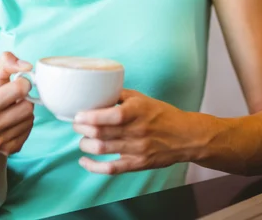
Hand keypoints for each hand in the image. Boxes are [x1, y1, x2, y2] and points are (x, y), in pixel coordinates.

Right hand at [0, 52, 34, 156]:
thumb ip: (6, 63)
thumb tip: (27, 66)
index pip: (20, 88)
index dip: (23, 82)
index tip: (18, 83)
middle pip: (28, 106)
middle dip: (24, 100)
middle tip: (14, 100)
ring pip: (30, 118)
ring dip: (25, 112)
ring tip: (12, 111)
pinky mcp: (9, 150)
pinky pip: (29, 130)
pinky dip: (24, 124)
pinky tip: (13, 123)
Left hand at [73, 89, 191, 174]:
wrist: (185, 136)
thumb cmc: (162, 114)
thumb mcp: (142, 98)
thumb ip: (120, 95)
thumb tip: (98, 93)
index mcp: (137, 112)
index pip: (110, 115)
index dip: (90, 116)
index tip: (78, 114)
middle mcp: (136, 131)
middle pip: (101, 133)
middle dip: (82, 129)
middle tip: (76, 124)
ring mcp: (136, 149)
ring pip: (103, 149)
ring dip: (86, 144)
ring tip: (82, 139)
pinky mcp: (137, 164)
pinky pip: (112, 168)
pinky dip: (94, 166)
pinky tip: (84, 161)